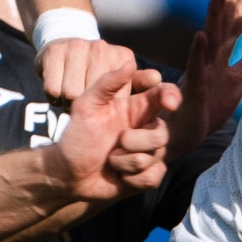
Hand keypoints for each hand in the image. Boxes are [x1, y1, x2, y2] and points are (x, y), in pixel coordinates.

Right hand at [38, 34, 136, 103]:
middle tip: (85, 101)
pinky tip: (59, 90)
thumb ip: (140, 83)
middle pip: (92, 96)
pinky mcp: (53, 52)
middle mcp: (100, 47)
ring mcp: (76, 46)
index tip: (105, 105)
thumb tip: (157, 78)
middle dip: (86, 105)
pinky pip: (52, 89)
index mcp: (122, 57)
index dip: (109, 107)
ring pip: (70, 94)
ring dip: (68, 103)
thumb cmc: (98, 72)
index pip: (118, 95)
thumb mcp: (123, 80)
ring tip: (72, 96)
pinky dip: (54, 97)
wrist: (65, 47)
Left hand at [49, 62, 178, 202]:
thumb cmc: (76, 138)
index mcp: (136, 109)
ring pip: (155, 157)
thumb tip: (129, 62)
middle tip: (116, 143)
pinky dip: (132, 179)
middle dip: (136, 141)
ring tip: (111, 161)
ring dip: (127, 162)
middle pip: (162, 133)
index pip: (163, 96)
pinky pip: (153, 177)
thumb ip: (107, 83)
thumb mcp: (86, 106)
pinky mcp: (148, 175)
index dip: (172, 96)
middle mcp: (146, 129)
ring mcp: (149, 153)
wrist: (69, 174)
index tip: (170, 103)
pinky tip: (120, 177)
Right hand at [167, 0, 241, 160]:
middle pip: (226, 23)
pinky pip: (195, 68)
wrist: (183, 133)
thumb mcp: (236, 79)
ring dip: (216, 13)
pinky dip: (197, 52)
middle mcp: (212, 58)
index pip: (236, 24)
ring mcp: (203, 70)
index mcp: (222, 56)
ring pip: (211, 37)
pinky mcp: (195, 87)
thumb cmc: (208, 105)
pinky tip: (200, 35)